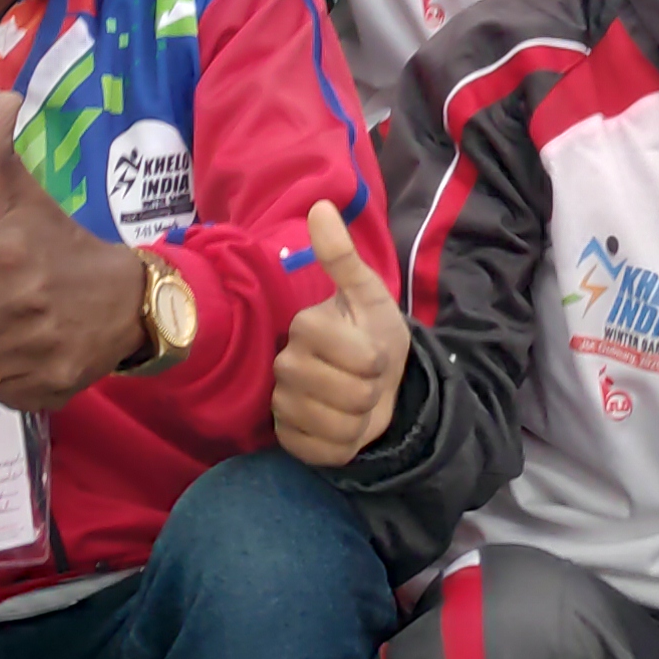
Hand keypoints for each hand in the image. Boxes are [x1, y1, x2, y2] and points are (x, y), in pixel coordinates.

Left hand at [0, 94, 150, 408]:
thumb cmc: (67, 249)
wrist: (132, 298)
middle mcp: (16, 304)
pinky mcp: (50, 384)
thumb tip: (0, 95)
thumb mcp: (28, 201)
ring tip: (15, 331)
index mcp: (2, 256)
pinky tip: (31, 356)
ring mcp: (34, 349)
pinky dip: (10, 380)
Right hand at [270, 199, 409, 465]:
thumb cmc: (373, 334)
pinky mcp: (286, 438)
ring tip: (356, 401)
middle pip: (347, 393)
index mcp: (306, 327)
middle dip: (371, 390)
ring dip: (360, 418)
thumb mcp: (371, 296)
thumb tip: (321, 207)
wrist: (376, 383)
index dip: (376, 360)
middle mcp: (285, 364)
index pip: (355, 356)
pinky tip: (342, 428)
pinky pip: (324, 451)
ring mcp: (282, 403)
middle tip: (366, 379)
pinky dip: (345, 445)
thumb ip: (344, 257)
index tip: (374, 351)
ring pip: (336, 424)